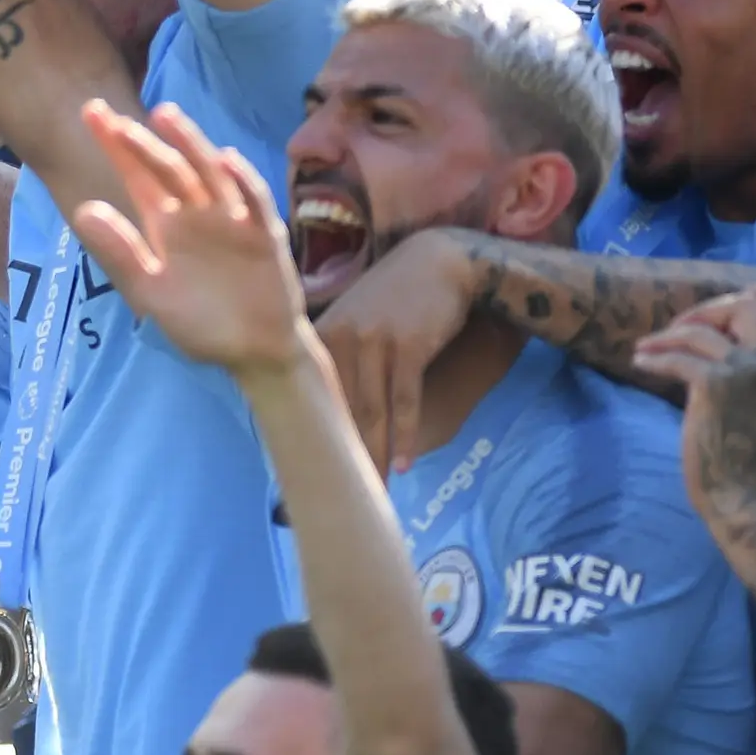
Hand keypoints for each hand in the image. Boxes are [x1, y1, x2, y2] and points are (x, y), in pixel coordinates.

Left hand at [68, 100, 311, 380]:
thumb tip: (83, 209)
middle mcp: (197, 211)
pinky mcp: (264, 234)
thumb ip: (120, 253)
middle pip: (169, 168)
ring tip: (165, 117)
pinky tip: (227, 161)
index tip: (91, 113)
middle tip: (114, 118)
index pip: (137, 176)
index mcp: (166, 222)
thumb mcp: (151, 292)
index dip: (117, 145)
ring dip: (190, 145)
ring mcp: (232, 219)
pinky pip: (254, 202)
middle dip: (142, 142)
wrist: (254, 351)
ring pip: (209, 174)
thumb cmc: (200, 321)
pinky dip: (243, 181)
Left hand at [316, 229, 480, 474]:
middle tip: (344, 492)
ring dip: (376, 455)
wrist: (441, 261)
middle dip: (345, 454)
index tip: (314, 471)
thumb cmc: (397, 296)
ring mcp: (374, 340)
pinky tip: (406, 464)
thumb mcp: (355, 318)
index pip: (314, 396)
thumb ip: (336, 357)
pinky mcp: (408, 346)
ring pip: (371, 411)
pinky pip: (405, 401)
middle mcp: (341, 337)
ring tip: (375, 489)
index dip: (317, 436)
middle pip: (341, 409)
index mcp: (321, 335)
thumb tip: (320, 404)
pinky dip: (405, 435)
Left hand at [634, 290, 755, 512]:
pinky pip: (675, 355)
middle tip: (680, 330)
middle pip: (743, 302)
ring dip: (667, 335)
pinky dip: (653, 357)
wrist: (745, 497)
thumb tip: (718, 329)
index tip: (724, 309)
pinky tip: (640, 362)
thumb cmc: (751, 455)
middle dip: (705, 309)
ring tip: (648, 348)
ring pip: (700, 327)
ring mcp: (746, 370)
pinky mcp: (714, 385)